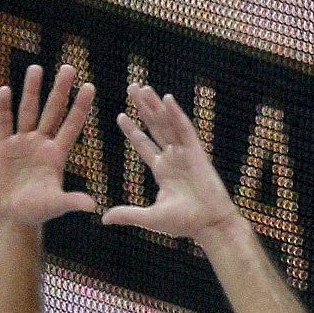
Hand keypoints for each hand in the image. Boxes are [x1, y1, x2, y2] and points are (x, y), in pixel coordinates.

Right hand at [0, 64, 96, 226]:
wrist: (12, 217)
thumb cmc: (36, 212)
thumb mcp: (55, 205)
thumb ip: (71, 201)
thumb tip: (93, 206)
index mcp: (56, 155)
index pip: (71, 125)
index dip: (80, 106)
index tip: (89, 85)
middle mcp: (41, 144)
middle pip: (52, 111)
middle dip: (60, 90)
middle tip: (69, 67)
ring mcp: (22, 143)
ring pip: (27, 111)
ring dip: (31, 90)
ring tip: (36, 67)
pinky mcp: (3, 147)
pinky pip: (3, 123)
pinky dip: (3, 108)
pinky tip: (5, 90)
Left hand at [102, 86, 237, 245]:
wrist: (209, 224)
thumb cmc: (184, 223)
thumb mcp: (150, 217)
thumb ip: (127, 214)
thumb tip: (103, 218)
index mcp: (162, 170)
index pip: (144, 145)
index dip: (132, 131)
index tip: (120, 116)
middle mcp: (173, 157)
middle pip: (154, 127)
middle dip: (143, 108)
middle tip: (131, 88)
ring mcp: (185, 153)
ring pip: (167, 123)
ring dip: (156, 105)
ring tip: (143, 88)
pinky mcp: (197, 152)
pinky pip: (185, 129)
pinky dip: (176, 114)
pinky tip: (167, 99)